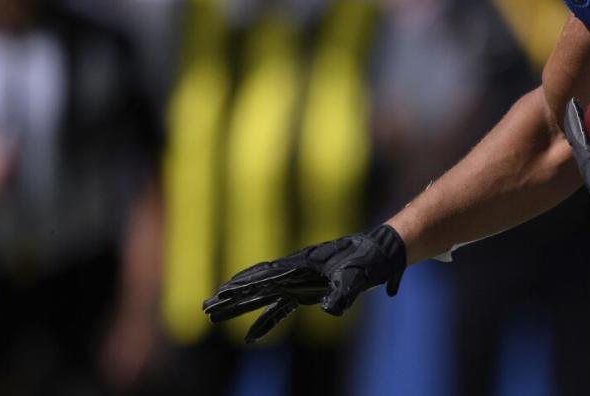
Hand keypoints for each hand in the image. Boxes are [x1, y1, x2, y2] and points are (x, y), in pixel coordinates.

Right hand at [203, 224, 405, 342]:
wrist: (383, 252)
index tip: (221, 292)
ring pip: (263, 296)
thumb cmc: (370, 259)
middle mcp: (296, 270)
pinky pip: (281, 309)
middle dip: (232, 296)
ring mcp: (300, 281)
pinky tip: (251, 338)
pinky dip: (265, 322)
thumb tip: (330, 310)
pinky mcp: (308, 292)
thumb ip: (343, 292)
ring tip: (213, 316)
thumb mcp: (359, 276)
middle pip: (257, 284)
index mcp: (302, 263)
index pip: (266, 275)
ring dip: (240, 307)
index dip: (243, 285)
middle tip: (206, 307)